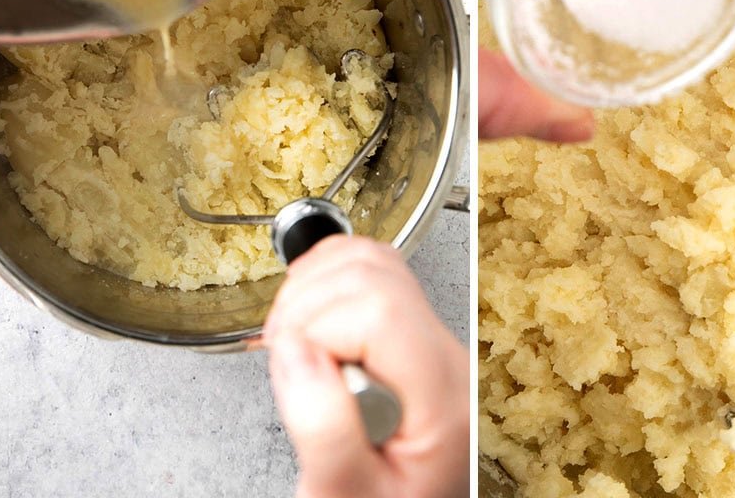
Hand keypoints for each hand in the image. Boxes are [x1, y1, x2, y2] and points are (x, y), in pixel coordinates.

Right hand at [262, 237, 468, 497]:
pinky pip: (370, 268)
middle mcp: (445, 355)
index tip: (294, 370)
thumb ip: (323, 431)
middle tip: (288, 362)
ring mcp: (430, 336)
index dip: (316, 327)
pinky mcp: (407, 328)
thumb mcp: (343, 494)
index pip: (379, 310)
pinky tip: (309, 324)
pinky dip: (324, 280)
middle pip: (371, 274)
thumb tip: (296, 348)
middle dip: (306, 306)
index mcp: (441, 396)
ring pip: (369, 259)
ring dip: (310, 290)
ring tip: (296, 346)